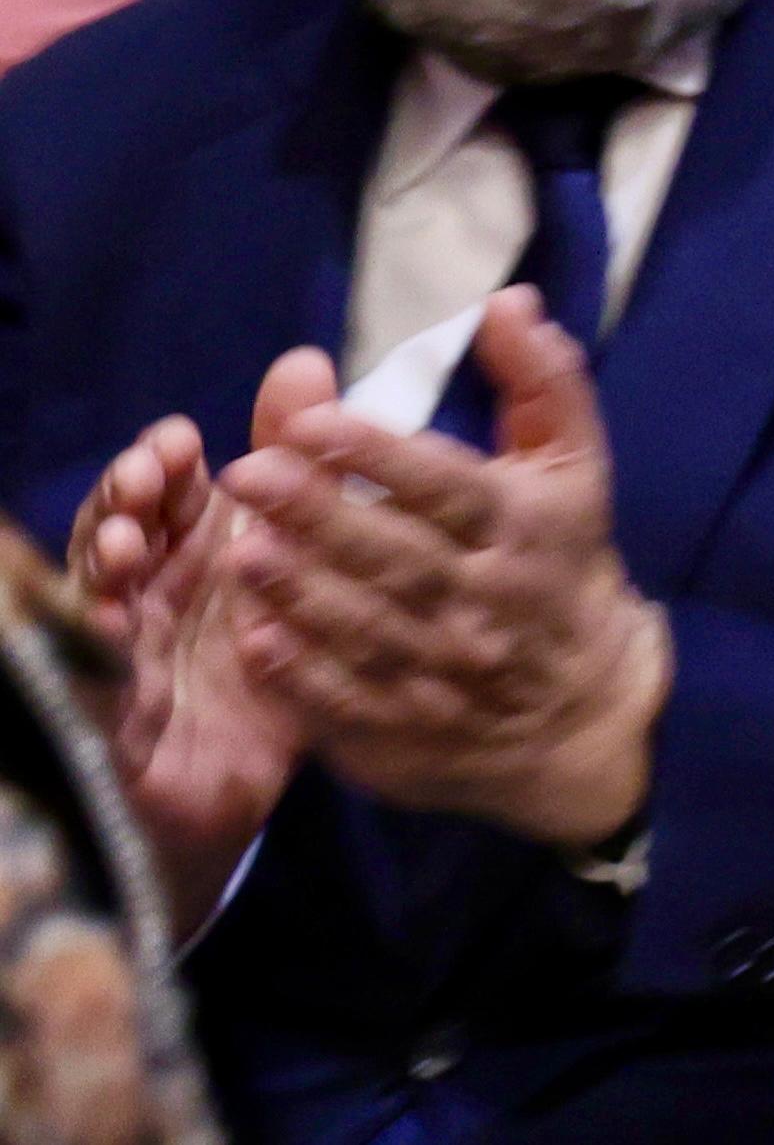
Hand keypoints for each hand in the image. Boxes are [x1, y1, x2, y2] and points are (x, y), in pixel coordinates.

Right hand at [68, 394, 296, 938]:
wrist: (244, 792)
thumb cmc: (262, 659)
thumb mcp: (291, 560)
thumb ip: (298, 464)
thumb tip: (301, 359)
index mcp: (186, 553)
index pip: (159, 496)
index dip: (159, 466)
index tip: (179, 440)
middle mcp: (141, 595)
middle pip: (115, 534)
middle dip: (122, 501)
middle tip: (145, 474)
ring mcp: (116, 657)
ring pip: (94, 598)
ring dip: (101, 565)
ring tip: (123, 539)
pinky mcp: (111, 722)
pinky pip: (96, 682)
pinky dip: (100, 651)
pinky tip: (114, 627)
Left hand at [219, 295, 668, 852]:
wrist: (587, 708)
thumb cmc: (563, 562)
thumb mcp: (573, 465)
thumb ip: (541, 380)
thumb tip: (506, 303)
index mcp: (524, 528)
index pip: (447, 486)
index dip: (379, 455)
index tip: (311, 422)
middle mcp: (487, 601)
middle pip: (397, 556)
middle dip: (318, 514)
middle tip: (245, 473)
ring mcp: (447, 674)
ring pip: (367, 629)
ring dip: (302, 592)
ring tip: (240, 550)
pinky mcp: (410, 732)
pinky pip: (351, 705)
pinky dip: (304, 677)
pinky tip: (258, 641)